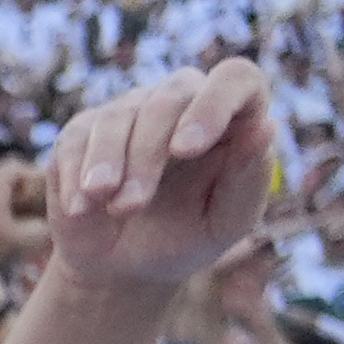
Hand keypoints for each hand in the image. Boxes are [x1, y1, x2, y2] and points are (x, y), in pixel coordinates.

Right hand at [38, 62, 283, 297]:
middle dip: (147, 155)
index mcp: (230, 115)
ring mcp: (130, 111)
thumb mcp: (226, 221)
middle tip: (132, 206)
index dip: (213, 104)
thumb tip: (267, 126)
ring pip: (117, 118)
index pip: (234, 78)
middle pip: (168, 100)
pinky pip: (77, 140)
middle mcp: (182, 101)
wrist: (124, 266)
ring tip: (112, 210)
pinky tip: (82, 209)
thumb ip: (249, 178)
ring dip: (109, 167)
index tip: (187, 149)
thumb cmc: (187, 238)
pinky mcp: (83, 132)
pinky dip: (77, 176)